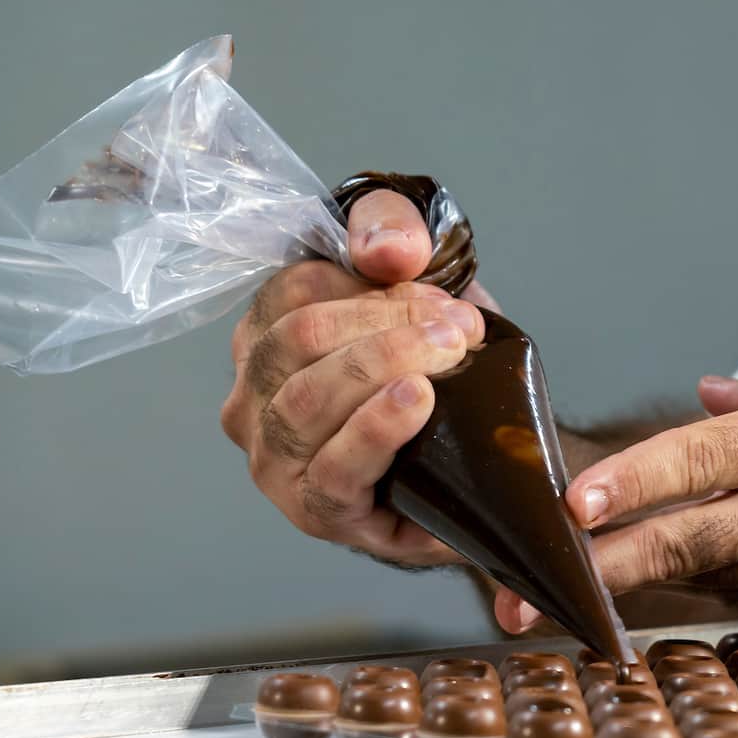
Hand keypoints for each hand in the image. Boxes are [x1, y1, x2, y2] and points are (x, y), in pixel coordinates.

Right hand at [220, 189, 490, 563]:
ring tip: (447, 357)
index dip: (373, 285)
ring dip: (387, 364)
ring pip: (307, 399)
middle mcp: (253, 396)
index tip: (441, 298)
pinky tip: (416, 401)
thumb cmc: (434, 366)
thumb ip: (393, 228)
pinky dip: (377, 428)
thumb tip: (387, 249)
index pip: (295, 289)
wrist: (484, 457)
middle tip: (457, 331)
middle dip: (388, 322)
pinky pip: (333, 469)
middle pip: (300, 336)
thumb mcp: (420, 277)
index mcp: (266, 335)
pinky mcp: (315, 510)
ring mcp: (276, 458)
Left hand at [493, 353, 737, 648]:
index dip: (631, 482)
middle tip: (519, 599)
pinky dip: (696, 595)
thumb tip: (705, 397)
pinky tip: (646, 601)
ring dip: (626, 589)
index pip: (703, 458)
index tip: (571, 504)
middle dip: (594, 572)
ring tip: (549, 603)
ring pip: (698, 578)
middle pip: (681, 542)